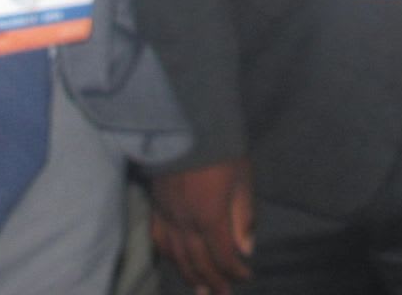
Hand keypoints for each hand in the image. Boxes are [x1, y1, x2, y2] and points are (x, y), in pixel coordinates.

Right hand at [150, 158, 254, 293]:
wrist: (185, 125)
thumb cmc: (220, 149)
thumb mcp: (242, 178)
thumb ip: (244, 216)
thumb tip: (246, 250)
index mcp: (210, 217)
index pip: (223, 256)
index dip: (234, 270)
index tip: (245, 276)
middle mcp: (186, 223)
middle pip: (199, 261)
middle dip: (214, 280)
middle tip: (223, 294)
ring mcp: (167, 216)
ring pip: (177, 255)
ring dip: (190, 275)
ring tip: (201, 289)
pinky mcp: (155, 206)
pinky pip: (159, 239)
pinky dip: (168, 255)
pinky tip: (175, 262)